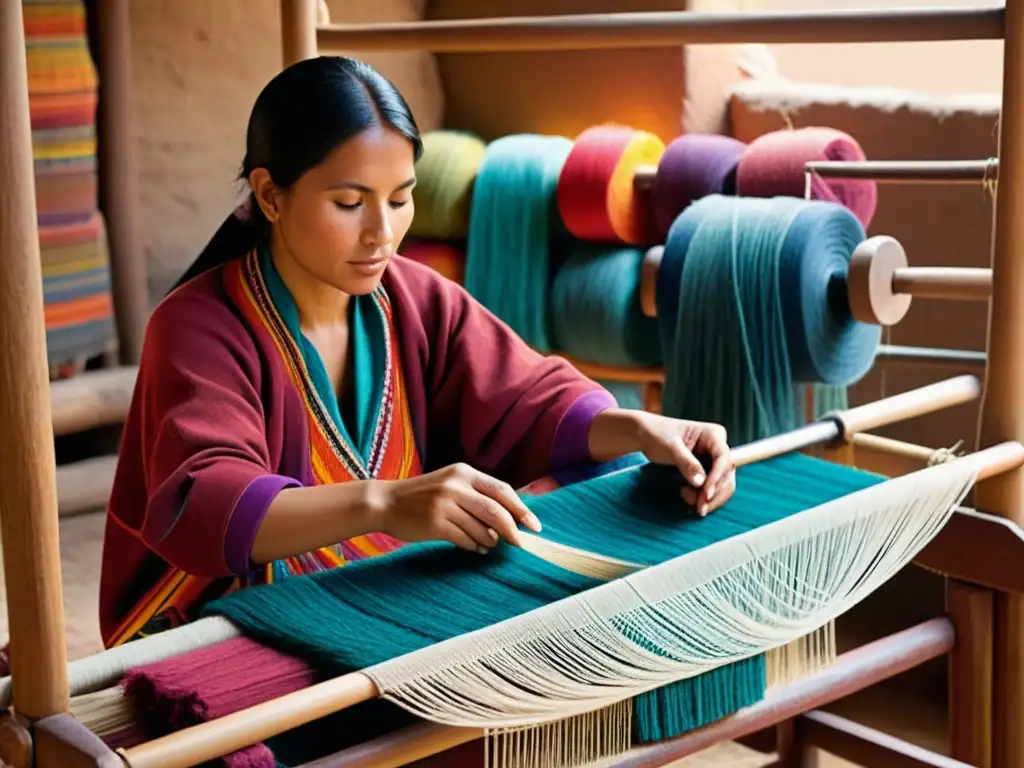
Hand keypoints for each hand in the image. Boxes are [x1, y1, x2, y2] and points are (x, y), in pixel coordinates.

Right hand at [377, 463, 541, 553]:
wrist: (386, 502)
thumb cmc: (423, 495)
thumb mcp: (450, 483)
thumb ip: (477, 494)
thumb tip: (512, 515)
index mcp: (463, 472)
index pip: (502, 490)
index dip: (521, 509)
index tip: (534, 524)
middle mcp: (456, 486)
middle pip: (496, 511)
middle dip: (513, 529)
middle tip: (521, 543)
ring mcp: (445, 505)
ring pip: (482, 529)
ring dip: (492, 540)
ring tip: (491, 544)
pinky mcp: (435, 524)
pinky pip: (466, 540)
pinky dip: (476, 546)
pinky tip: (477, 547)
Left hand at [588, 408, 735, 515]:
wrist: (647, 435)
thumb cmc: (657, 435)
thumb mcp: (670, 447)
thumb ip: (686, 463)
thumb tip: (701, 483)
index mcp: (713, 434)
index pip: (723, 459)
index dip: (716, 478)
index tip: (706, 495)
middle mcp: (718, 446)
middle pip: (726, 475)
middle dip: (713, 493)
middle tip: (698, 508)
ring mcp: (714, 459)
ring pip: (723, 484)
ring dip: (709, 498)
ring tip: (687, 499)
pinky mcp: (708, 470)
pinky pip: (713, 487)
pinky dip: (704, 497)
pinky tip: (687, 497)